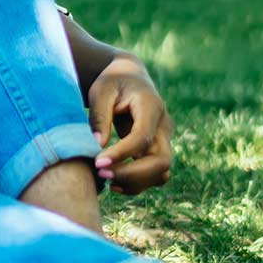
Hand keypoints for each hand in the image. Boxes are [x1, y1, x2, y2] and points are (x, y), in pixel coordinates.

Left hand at [87, 53, 174, 194]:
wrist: (130, 78)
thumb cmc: (113, 82)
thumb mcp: (101, 91)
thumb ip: (100, 116)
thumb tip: (99, 145)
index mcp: (152, 106)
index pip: (143, 137)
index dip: (122, 153)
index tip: (97, 163)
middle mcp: (164, 126)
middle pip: (161, 160)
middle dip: (132, 174)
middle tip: (101, 174)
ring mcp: (164, 140)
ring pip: (161, 172)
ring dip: (135, 183)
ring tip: (105, 180)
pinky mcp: (158, 150)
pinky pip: (155, 175)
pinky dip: (138, 184)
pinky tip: (114, 183)